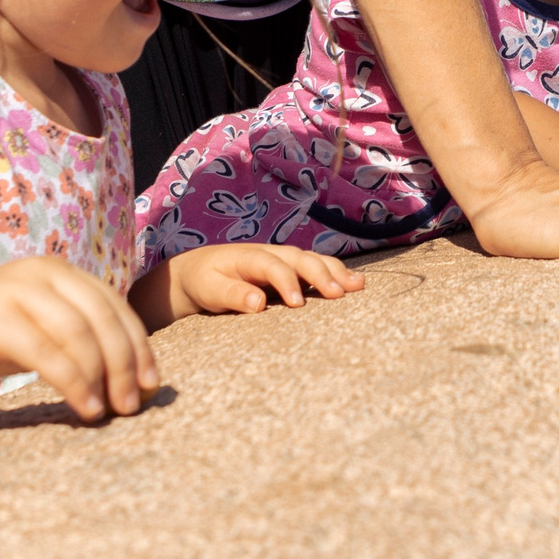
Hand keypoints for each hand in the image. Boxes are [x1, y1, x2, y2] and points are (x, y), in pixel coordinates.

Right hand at [0, 257, 157, 422]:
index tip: (154, 382)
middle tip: (136, 402)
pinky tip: (84, 406)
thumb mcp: (36, 328)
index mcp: (59, 271)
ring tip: (113, 409)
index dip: (139, 345)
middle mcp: (42, 273)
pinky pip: (46, 353)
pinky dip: (72, 382)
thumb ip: (75, 339)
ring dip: (103, 376)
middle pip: (103, 318)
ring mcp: (16, 292)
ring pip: (79, 334)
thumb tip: (129, 376)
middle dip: (127, 362)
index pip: (115, 305)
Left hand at [162, 244, 365, 315]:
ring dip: (336, 271)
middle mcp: (272, 253)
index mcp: (250, 256)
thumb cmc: (204, 281)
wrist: (200, 270)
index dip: (287, 282)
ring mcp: (284, 260)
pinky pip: (317, 269)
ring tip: (357, 286)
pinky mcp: (292, 270)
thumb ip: (232, 294)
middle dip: (322, 274)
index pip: (272, 265)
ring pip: (314, 260)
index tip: (298, 304)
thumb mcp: (208, 289)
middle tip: (339, 294)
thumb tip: (257, 303)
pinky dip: (336, 274)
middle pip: (301, 258)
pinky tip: (354, 285)